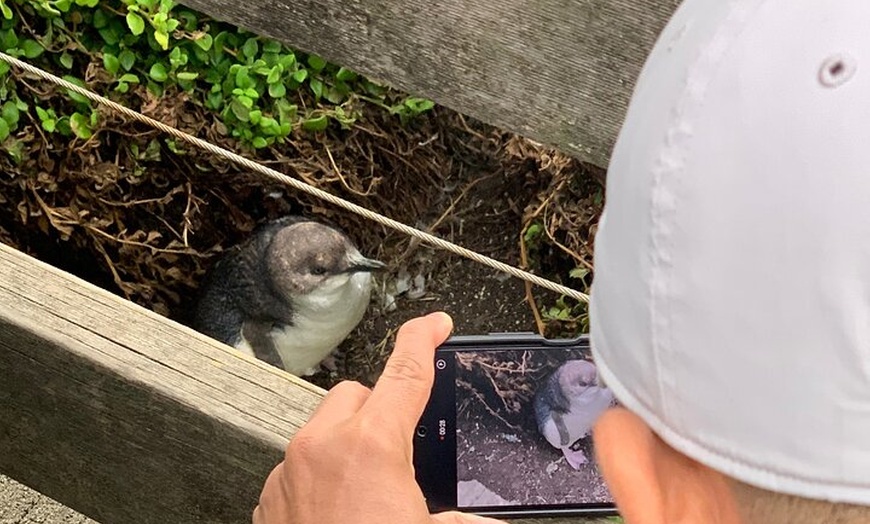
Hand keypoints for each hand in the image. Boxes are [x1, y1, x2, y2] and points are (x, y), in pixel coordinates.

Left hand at [253, 312, 506, 523]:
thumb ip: (465, 520)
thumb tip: (484, 518)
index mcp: (371, 446)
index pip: (406, 371)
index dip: (425, 338)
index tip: (436, 324)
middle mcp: (323, 446)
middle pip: (360, 392)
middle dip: (385, 407)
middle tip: (405, 448)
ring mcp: (290, 470)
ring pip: (326, 425)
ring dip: (352, 439)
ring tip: (372, 487)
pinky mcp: (271, 497)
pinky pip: (301, 460)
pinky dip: (323, 470)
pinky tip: (342, 508)